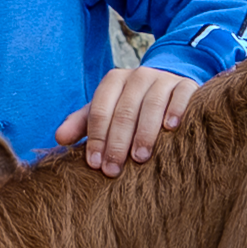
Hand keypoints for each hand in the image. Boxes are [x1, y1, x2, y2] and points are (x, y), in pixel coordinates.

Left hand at [55, 62, 198, 175]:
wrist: (169, 86)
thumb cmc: (133, 106)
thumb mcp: (107, 111)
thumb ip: (83, 124)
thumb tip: (59, 139)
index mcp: (114, 81)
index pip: (100, 110)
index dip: (96, 138)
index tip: (95, 164)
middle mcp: (138, 76)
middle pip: (124, 111)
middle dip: (117, 142)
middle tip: (114, 170)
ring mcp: (164, 79)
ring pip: (152, 105)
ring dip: (145, 133)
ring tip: (140, 158)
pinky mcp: (187, 85)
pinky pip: (182, 96)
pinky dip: (177, 111)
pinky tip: (172, 129)